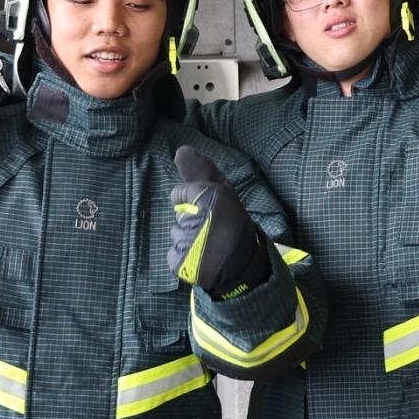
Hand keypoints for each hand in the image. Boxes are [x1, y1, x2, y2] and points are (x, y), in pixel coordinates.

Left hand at [167, 145, 269, 298]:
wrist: (244, 267)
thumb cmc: (237, 228)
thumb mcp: (225, 195)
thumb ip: (202, 173)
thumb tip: (180, 150)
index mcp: (209, 197)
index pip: (179, 193)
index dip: (192, 201)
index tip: (207, 210)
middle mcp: (194, 216)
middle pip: (180, 214)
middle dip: (193, 221)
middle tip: (212, 232)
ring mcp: (184, 241)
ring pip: (177, 234)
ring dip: (189, 239)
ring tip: (209, 246)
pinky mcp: (178, 260)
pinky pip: (174, 253)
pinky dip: (184, 256)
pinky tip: (201, 258)